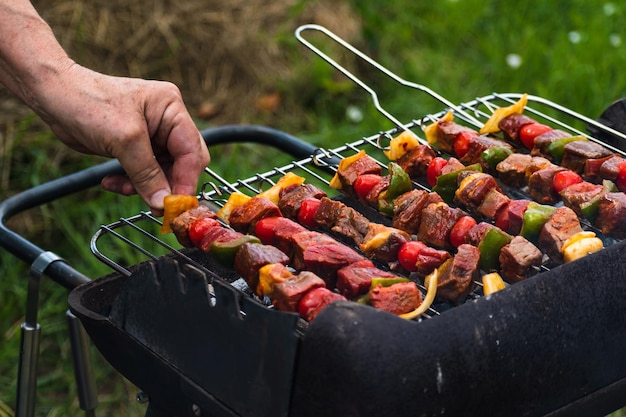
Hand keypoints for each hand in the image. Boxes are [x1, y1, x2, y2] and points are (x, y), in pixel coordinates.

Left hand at [36, 64, 209, 215]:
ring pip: (163, 173)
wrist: (52, 95)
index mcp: (172, 109)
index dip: (186, 180)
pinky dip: (130, 182)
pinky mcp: (136, 147)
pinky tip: (111, 182)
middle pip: (183, 164)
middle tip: (155, 206)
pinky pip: (145, 173)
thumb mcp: (124, 140)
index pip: (192, 150)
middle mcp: (167, 121)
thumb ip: (147, 173)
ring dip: (145, 186)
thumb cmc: (89, 103)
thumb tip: (162, 204)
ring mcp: (153, 135)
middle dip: (167, 185)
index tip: (176, 205)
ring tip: (121, 189)